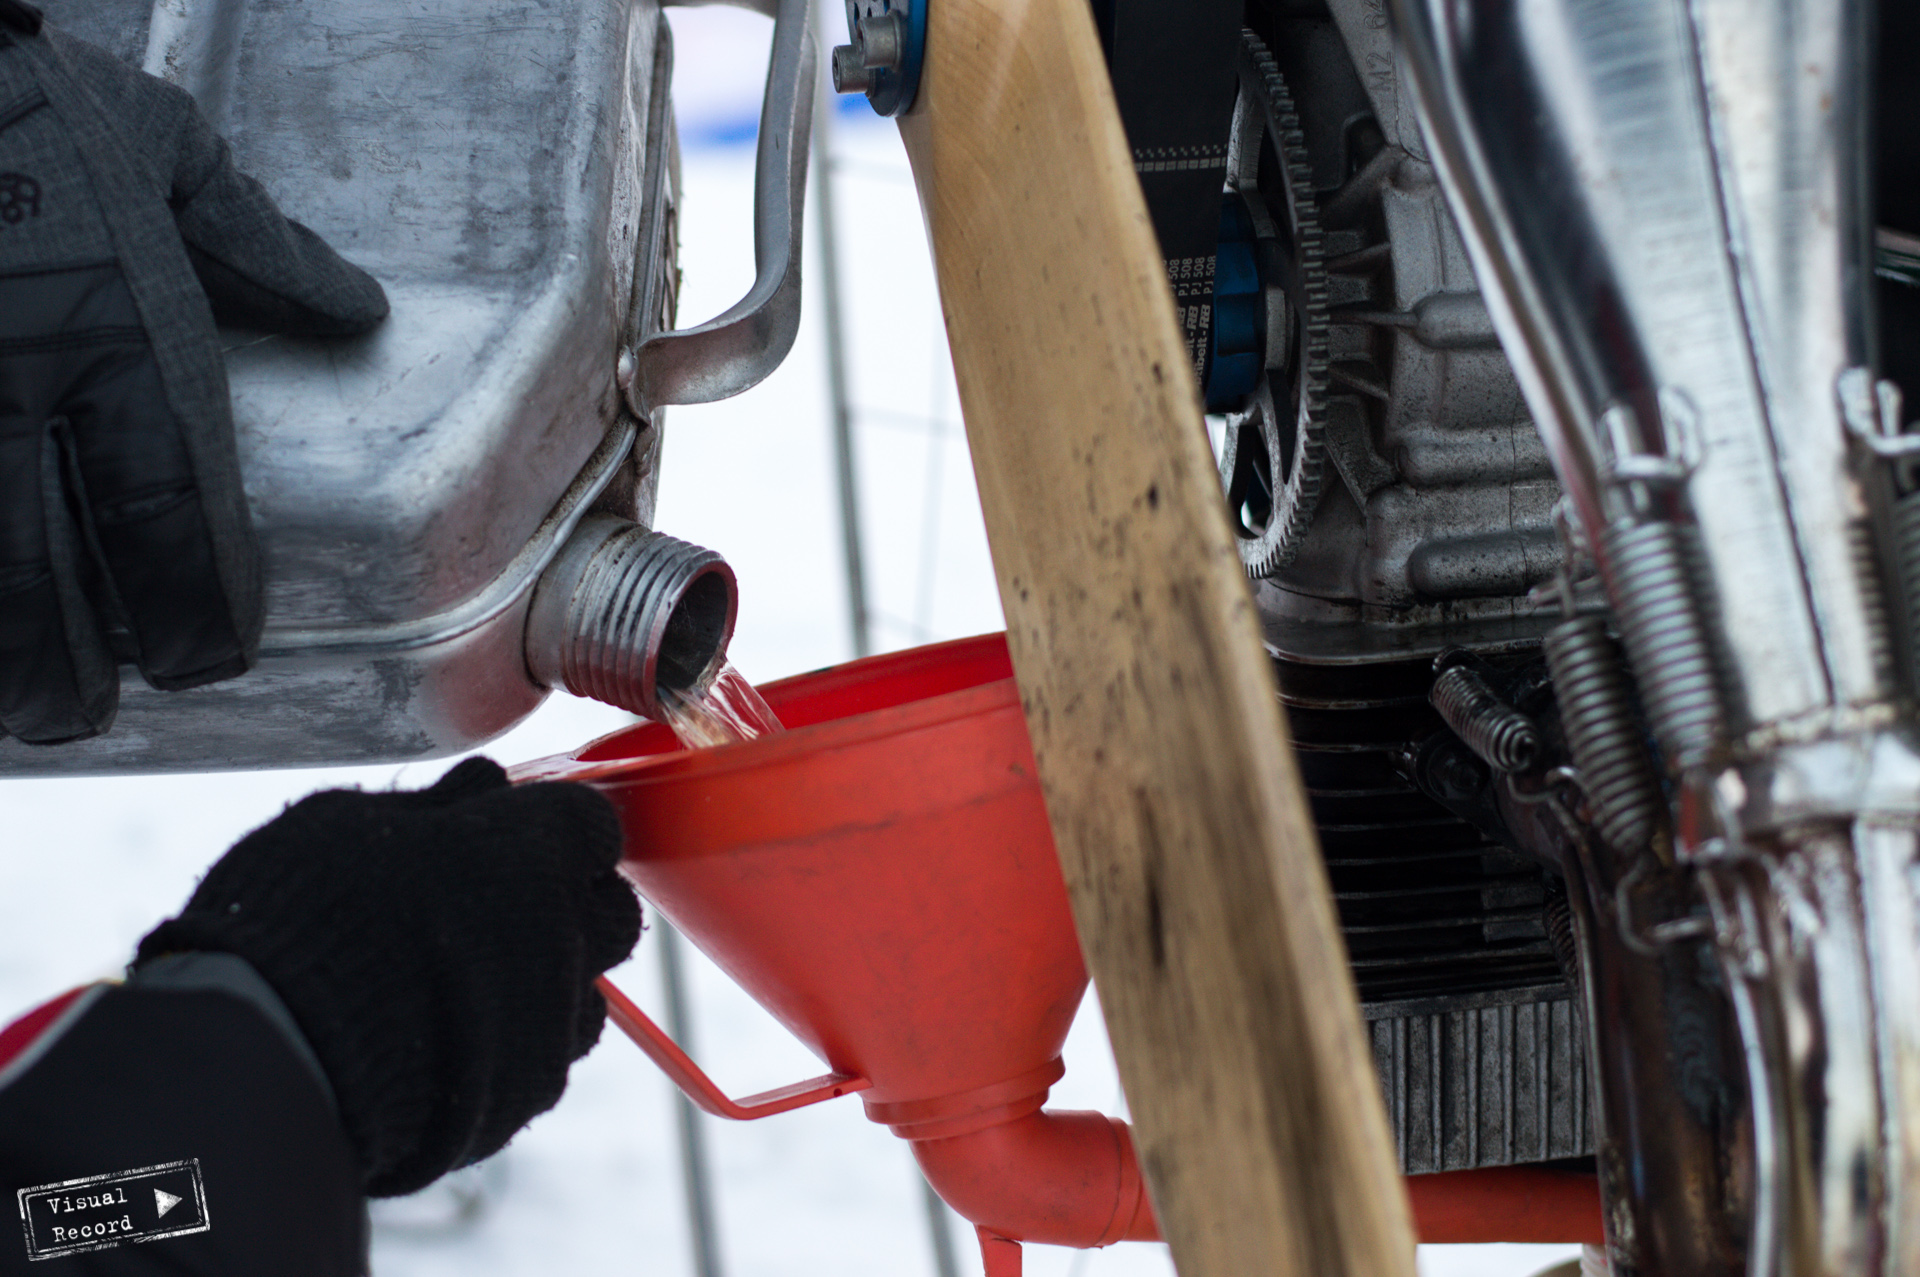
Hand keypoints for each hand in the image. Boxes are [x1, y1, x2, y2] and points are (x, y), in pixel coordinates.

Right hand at [0, 6, 387, 742]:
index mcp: (115, 332)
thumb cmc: (12, 86)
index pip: (168, 511)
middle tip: (85, 710)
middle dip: (60, 668)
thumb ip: (254, 243)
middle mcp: (7, 383)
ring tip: (5, 706)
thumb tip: (352, 311)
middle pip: (36, 578)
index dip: (193, 603)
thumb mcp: (156, 143)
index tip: (209, 654)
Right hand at [133, 758, 641, 1197]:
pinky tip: (450, 1041)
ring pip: (586, 988)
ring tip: (466, 985)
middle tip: (502, 908)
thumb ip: (436, 804)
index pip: (591, 823)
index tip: (514, 837)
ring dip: (547, 979)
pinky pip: (546, 1055)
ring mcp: (555, 1017)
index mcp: (532, 851)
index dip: (551, 828)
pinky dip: (514, 1044)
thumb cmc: (303, 918)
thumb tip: (481, 784)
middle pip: (611, 908)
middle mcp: (566, 931)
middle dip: (572, 903)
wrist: (278, 1055)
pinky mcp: (530, 1090)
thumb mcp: (348, 824)